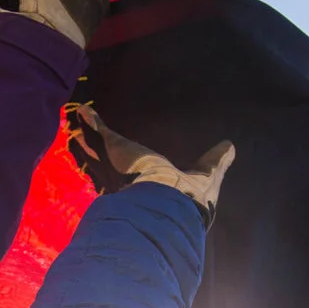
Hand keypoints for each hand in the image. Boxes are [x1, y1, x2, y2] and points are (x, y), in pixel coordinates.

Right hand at [69, 108, 235, 223]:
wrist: (172, 198)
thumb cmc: (193, 189)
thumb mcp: (210, 170)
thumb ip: (217, 160)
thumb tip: (230, 145)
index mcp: (155, 183)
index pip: (142, 172)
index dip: (134, 166)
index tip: (129, 158)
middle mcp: (134, 176)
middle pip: (115, 162)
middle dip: (103, 153)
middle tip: (90, 142)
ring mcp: (122, 163)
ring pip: (102, 149)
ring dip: (91, 138)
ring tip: (78, 127)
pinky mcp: (117, 148)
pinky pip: (103, 133)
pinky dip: (94, 121)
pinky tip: (85, 109)